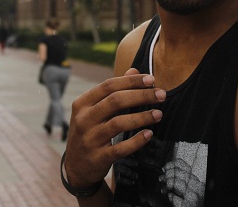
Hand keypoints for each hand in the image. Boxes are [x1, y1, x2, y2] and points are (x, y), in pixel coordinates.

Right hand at [64, 68, 165, 188]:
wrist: (75, 166)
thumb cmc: (90, 131)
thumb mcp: (94, 109)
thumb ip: (113, 90)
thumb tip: (134, 70)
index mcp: (82, 103)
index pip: (108, 85)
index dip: (131, 81)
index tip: (152, 79)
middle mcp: (83, 119)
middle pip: (115, 101)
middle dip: (141, 96)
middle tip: (161, 94)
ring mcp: (89, 139)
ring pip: (118, 123)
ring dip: (142, 117)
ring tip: (159, 114)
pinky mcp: (97, 158)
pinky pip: (120, 148)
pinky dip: (136, 141)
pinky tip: (149, 134)